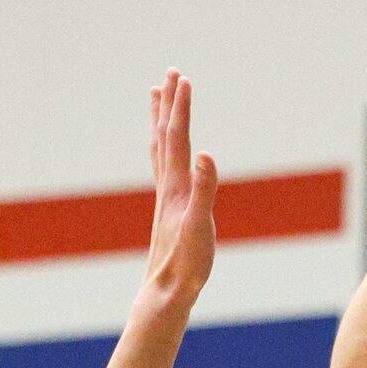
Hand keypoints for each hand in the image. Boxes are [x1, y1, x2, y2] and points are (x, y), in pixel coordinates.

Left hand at [141, 70, 217, 307]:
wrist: (166, 292)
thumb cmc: (186, 263)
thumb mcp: (201, 226)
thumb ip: (205, 190)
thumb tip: (207, 155)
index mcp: (177, 187)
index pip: (178, 138)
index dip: (181, 108)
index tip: (184, 78)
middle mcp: (167, 187)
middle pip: (165, 137)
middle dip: (169, 105)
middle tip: (170, 75)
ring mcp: (166, 199)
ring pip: (160, 151)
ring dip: (161, 123)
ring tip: (158, 101)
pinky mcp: (169, 212)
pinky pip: (164, 170)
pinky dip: (165, 152)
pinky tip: (169, 156)